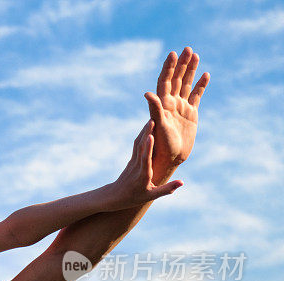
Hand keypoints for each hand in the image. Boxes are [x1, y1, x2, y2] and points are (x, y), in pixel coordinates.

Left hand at [111, 120, 182, 208]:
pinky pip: (137, 146)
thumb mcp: (151, 196)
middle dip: (146, 133)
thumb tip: (182, 182)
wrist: (115, 196)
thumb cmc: (134, 198)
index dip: (148, 147)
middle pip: (141, 147)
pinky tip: (147, 128)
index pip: (145, 159)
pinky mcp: (131, 160)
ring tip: (152, 118)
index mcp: (143, 175)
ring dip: (144, 131)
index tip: (152, 136)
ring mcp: (133, 162)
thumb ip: (167, 189)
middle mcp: (137, 166)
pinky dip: (142, 136)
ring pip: (138, 144)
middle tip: (154, 119)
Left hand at [145, 47, 209, 172]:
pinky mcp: (190, 114)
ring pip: (186, 84)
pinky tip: (206, 74)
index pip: (165, 81)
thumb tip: (147, 94)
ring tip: (195, 55)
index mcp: (162, 104)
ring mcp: (181, 107)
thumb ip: (154, 109)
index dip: (168, 68)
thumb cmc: (160, 145)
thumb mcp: (157, 126)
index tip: (173, 54)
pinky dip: (201, 86)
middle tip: (188, 48)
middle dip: (182, 64)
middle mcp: (170, 103)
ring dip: (191, 70)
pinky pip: (196, 96)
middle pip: (176, 79)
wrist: (168, 159)